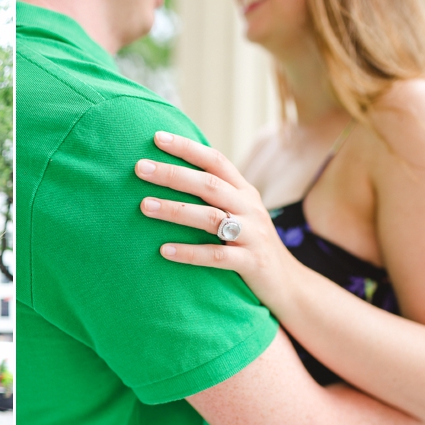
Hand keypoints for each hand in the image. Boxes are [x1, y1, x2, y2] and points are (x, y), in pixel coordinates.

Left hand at [134, 131, 301, 309]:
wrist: (287, 284)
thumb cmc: (250, 245)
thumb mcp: (238, 214)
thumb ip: (214, 196)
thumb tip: (170, 175)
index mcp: (244, 192)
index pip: (215, 161)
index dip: (187, 148)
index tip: (157, 137)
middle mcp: (249, 208)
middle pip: (209, 184)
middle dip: (173, 174)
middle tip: (140, 168)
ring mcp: (251, 235)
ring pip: (211, 217)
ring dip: (175, 210)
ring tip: (144, 206)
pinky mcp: (250, 263)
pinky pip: (217, 256)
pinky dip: (189, 253)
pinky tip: (164, 251)